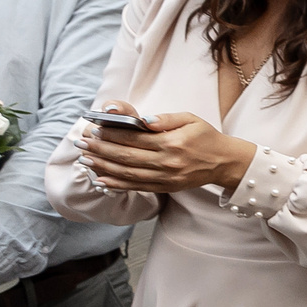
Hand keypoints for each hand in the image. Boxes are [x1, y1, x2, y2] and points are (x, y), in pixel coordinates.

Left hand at [77, 109, 253, 192]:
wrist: (224, 162)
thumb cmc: (206, 137)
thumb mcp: (191, 119)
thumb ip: (166, 119)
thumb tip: (144, 120)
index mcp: (172, 142)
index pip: (134, 137)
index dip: (112, 134)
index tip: (94, 129)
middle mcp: (167, 161)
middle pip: (126, 156)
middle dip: (100, 149)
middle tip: (82, 143)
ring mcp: (165, 177)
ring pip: (127, 173)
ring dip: (103, 166)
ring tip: (86, 159)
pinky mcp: (165, 187)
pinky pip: (136, 186)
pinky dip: (116, 184)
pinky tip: (101, 179)